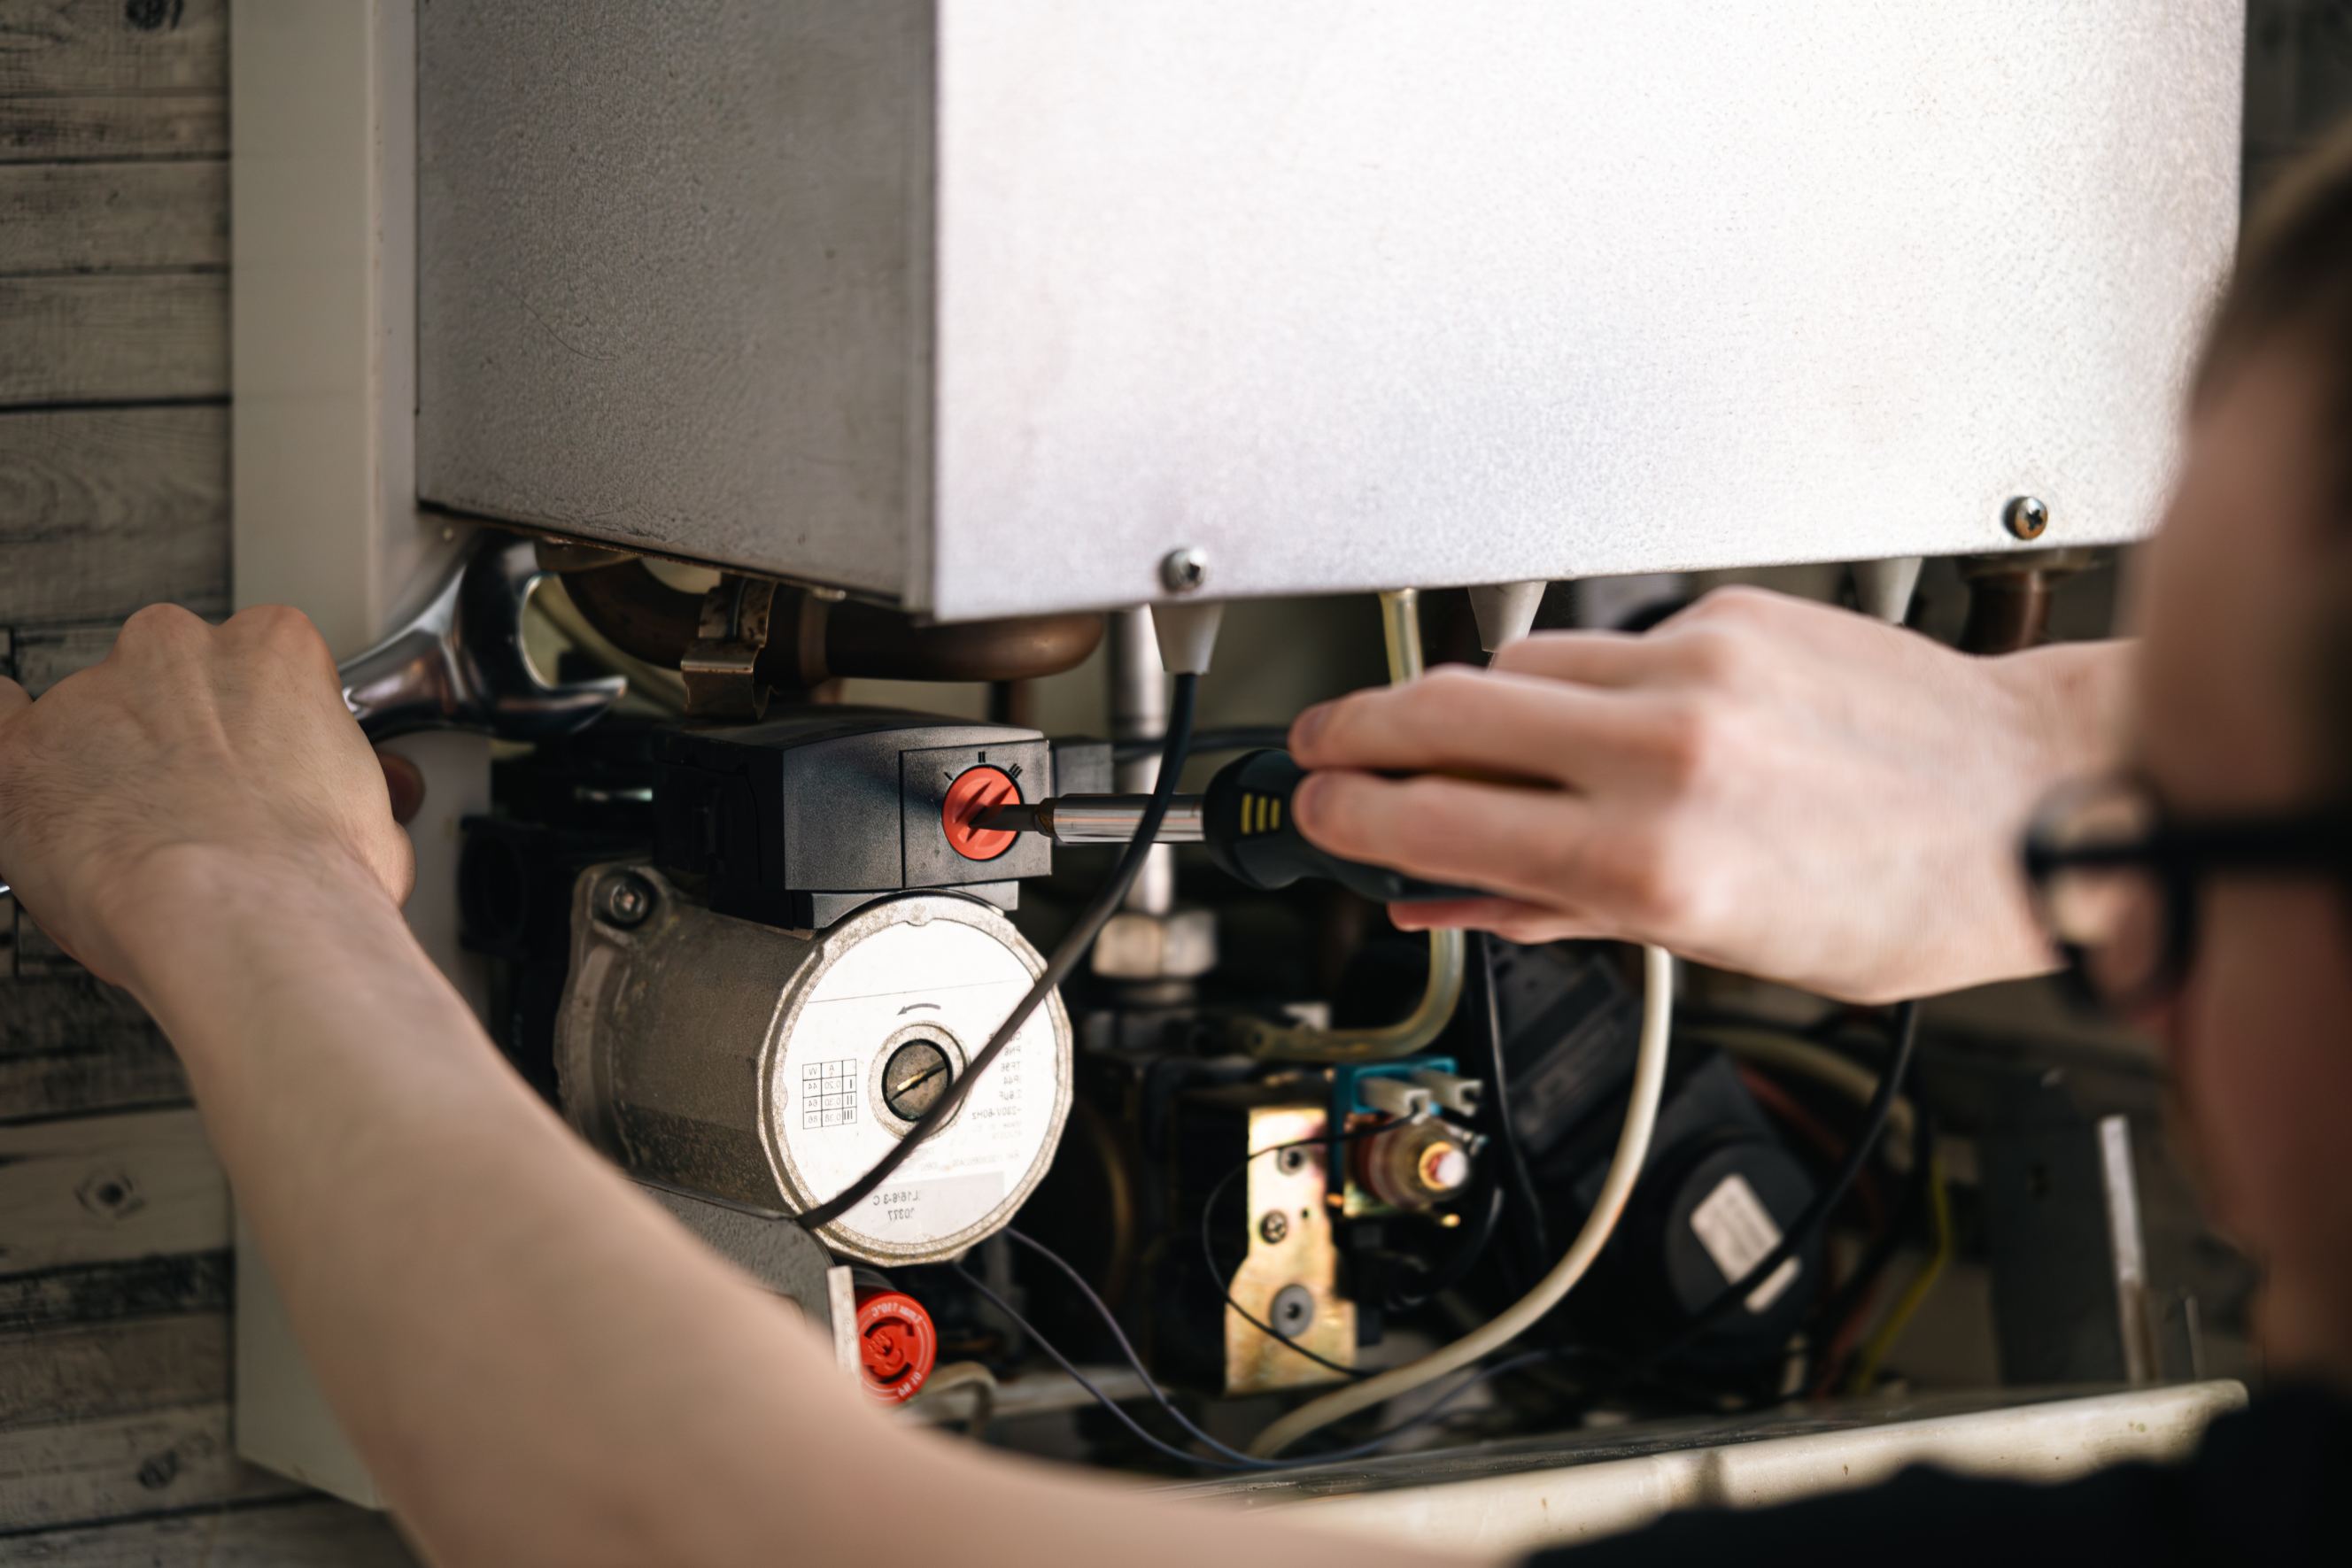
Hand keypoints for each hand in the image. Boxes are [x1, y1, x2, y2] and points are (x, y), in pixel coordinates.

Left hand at [0, 604, 413, 989]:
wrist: (242, 920)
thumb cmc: (309, 877)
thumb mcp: (372, 821)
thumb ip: (332, 790)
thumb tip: (333, 822)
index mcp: (274, 650)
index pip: (263, 661)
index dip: (263, 724)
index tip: (265, 766)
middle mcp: (177, 652)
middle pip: (173, 674)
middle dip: (185, 733)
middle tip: (206, 804)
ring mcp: (93, 696)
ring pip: (94, 711)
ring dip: (111, 762)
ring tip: (141, 839)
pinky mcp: (22, 751)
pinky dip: (17, 749)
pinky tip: (41, 783)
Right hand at [1287, 587, 2126, 1001]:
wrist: (2033, 800)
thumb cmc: (1905, 899)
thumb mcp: (1714, 947)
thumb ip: (1557, 911)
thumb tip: (1447, 897)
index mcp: (1651, 860)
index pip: (1437, 816)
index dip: (1349, 812)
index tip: (1315, 812)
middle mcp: (1665, 751)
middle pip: (1444, 710)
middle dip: (1357, 727)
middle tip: (1319, 745)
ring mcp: (1697, 668)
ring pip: (1516, 665)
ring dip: (1461, 703)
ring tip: (1444, 739)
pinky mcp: (1730, 616)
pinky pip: (1605, 642)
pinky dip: (1574, 683)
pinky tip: (1589, 721)